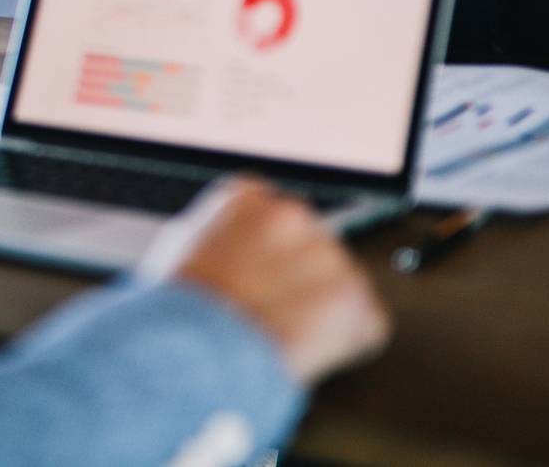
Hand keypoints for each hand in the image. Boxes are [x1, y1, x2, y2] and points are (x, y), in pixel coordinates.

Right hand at [141, 179, 389, 386]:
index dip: (268, 254)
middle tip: (272, 312)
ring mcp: (326, 254)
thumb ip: (219, 235)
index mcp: (247, 198)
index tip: (261, 276)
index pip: (273, 215)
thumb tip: (229, 248)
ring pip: (340, 285)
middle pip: (311, 248)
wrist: (197, 348)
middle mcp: (292, 214)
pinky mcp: (354, 298)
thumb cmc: (182, 310)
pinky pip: (366, 323)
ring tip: (285, 336)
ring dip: (323, 311)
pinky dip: (348, 343)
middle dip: (300, 280)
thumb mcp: (182, 250)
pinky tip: (309, 350)